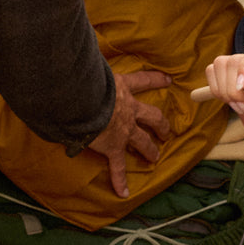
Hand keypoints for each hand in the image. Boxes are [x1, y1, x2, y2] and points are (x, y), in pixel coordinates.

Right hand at [87, 70, 170, 197]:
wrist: (79, 98)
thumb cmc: (80, 79)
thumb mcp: (88, 66)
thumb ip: (87, 64)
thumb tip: (75, 52)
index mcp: (120, 87)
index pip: (142, 81)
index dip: (155, 79)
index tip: (168, 79)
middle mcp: (127, 108)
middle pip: (152, 116)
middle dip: (161, 124)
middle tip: (167, 132)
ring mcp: (123, 129)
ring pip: (142, 140)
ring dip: (150, 149)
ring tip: (154, 157)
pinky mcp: (113, 147)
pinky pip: (117, 166)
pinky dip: (120, 180)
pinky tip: (124, 192)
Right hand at [205, 41, 243, 149]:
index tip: (242, 86)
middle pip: (234, 60)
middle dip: (233, 88)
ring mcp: (242, 68)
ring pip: (220, 65)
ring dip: (224, 91)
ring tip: (240, 107)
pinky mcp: (228, 77)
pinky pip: (211, 72)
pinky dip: (216, 90)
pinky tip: (231, 103)